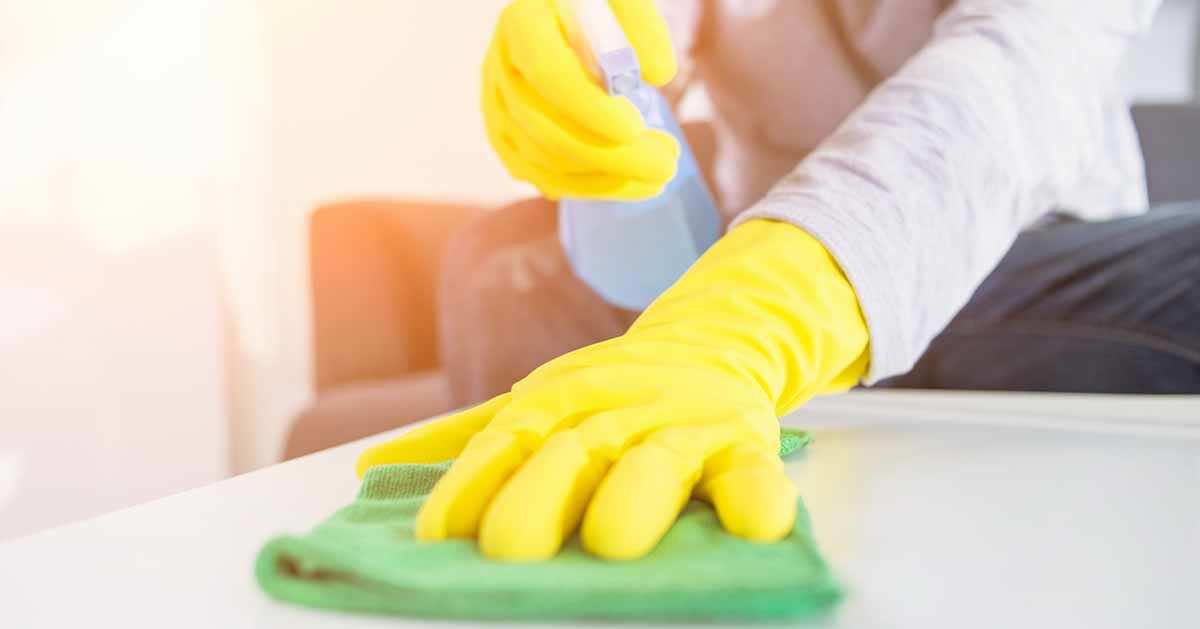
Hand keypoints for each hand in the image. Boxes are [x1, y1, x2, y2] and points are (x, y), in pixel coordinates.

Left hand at [357, 220, 870, 560]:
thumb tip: (371, 468)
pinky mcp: (746, 445)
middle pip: (578, 451)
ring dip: (638, 494)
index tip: (441, 534)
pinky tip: (756, 525)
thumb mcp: (541, 401)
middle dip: (544, 495)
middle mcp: (619, 409)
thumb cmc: (613, 394)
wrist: (714, 345)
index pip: (509, 441)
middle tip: (510, 548)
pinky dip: (756, 496)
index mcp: (562, 400)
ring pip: (661, 459)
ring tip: (615, 539)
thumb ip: (471, 438)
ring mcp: (686, 426)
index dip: (475, 484)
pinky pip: (753, 471)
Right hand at [482, 0, 679, 199]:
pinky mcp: (508, 140)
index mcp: (523, 24)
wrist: (573, 24)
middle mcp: (501, 68)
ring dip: (606, 178)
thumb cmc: (601, 12)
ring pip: (544, 162)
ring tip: (659, 174)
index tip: (635, 128)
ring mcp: (499, 110)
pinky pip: (542, 177)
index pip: (547, 74)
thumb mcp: (624, 1)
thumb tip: (657, 74)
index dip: (588, 108)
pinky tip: (629, 183)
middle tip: (666, 166)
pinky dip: (589, 187)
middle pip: (546, 130)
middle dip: (611, 157)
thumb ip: (642, 26)